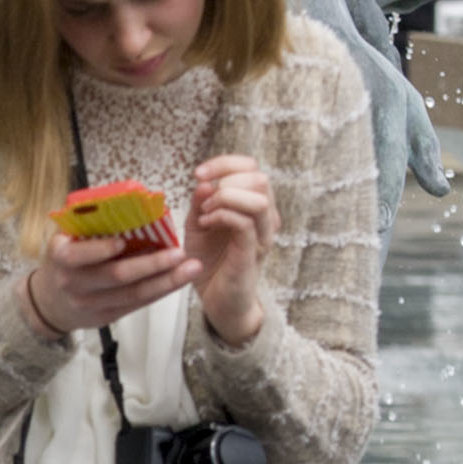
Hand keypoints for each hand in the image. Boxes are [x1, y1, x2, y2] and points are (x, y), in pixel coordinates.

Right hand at [23, 212, 202, 337]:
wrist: (49, 302)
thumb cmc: (66, 259)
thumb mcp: (65, 238)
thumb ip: (88, 224)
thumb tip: (131, 199)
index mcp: (61, 256)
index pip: (79, 255)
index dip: (101, 249)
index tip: (124, 241)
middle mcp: (73, 282)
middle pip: (116, 275)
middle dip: (151, 264)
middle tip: (179, 252)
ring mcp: (89, 303)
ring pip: (133, 294)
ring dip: (166, 281)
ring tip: (191, 267)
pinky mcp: (106, 317)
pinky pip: (137, 304)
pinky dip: (160, 291)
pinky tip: (179, 280)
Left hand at [185, 154, 274, 344]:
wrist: (217, 300)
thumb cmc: (210, 261)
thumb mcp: (198, 224)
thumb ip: (200, 201)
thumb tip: (204, 180)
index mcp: (252, 205)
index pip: (251, 167)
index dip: (224, 163)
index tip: (198, 174)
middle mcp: (264, 217)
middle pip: (260, 177)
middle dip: (225, 179)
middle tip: (202, 199)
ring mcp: (261, 236)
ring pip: (258, 199)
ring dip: (225, 198)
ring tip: (204, 213)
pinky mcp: (252, 254)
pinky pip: (245, 224)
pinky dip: (221, 216)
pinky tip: (205, 223)